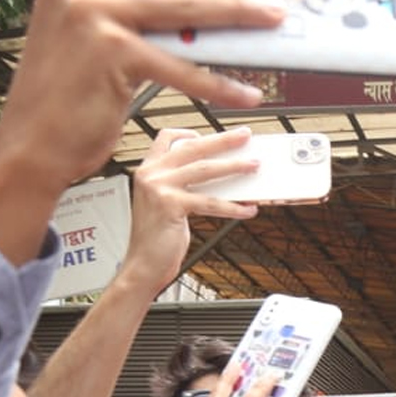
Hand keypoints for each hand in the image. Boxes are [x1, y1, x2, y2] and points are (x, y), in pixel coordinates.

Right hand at [0, 0, 285, 259]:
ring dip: (237, 12)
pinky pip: (181, 66)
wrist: (30, 145)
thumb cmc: (66, 95)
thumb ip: (122, 5)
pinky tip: (246, 93)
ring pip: (183, 7)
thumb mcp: (86, 33)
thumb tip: (189, 0)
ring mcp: (92, 14)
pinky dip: (217, 84)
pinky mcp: (111, 53)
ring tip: (274, 16)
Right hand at [119, 127, 262, 295]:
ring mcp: (159, 188)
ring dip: (234, 166)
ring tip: (253, 165)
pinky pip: (210, 202)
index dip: (189, 132)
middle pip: (192, 147)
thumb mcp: (165, 203)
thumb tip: (216, 176)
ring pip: (204, 169)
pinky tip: (247, 209)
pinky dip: (233, 206)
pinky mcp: (171, 205)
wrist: (142, 265)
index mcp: (147, 170)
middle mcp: (151, 174)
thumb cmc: (155, 239)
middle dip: (222, 140)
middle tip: (243, 135)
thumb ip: (183, 185)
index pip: (167, 137)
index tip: (210, 134)